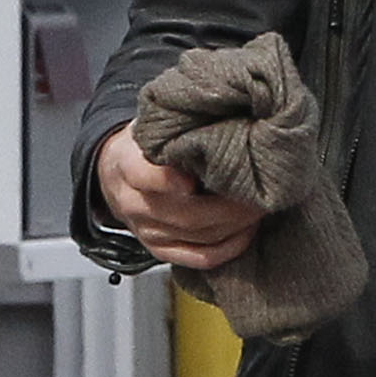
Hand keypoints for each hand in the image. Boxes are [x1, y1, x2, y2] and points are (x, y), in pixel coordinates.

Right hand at [95, 125, 263, 271]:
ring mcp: (147, 231)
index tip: (194, 180)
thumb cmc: (144, 147)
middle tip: (261, 193)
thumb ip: (178, 128)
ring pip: (199, 236)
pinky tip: (247, 231)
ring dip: (236, 225)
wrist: (115, 174)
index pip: (144, 176)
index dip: (169, 180)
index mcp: (126, 166)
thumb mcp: (153, 128)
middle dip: (230, 207)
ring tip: (261, 207)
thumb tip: (223, 118)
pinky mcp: (161, 251)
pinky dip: (229, 248)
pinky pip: (200, 258)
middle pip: (187, 214)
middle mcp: (133, 204)